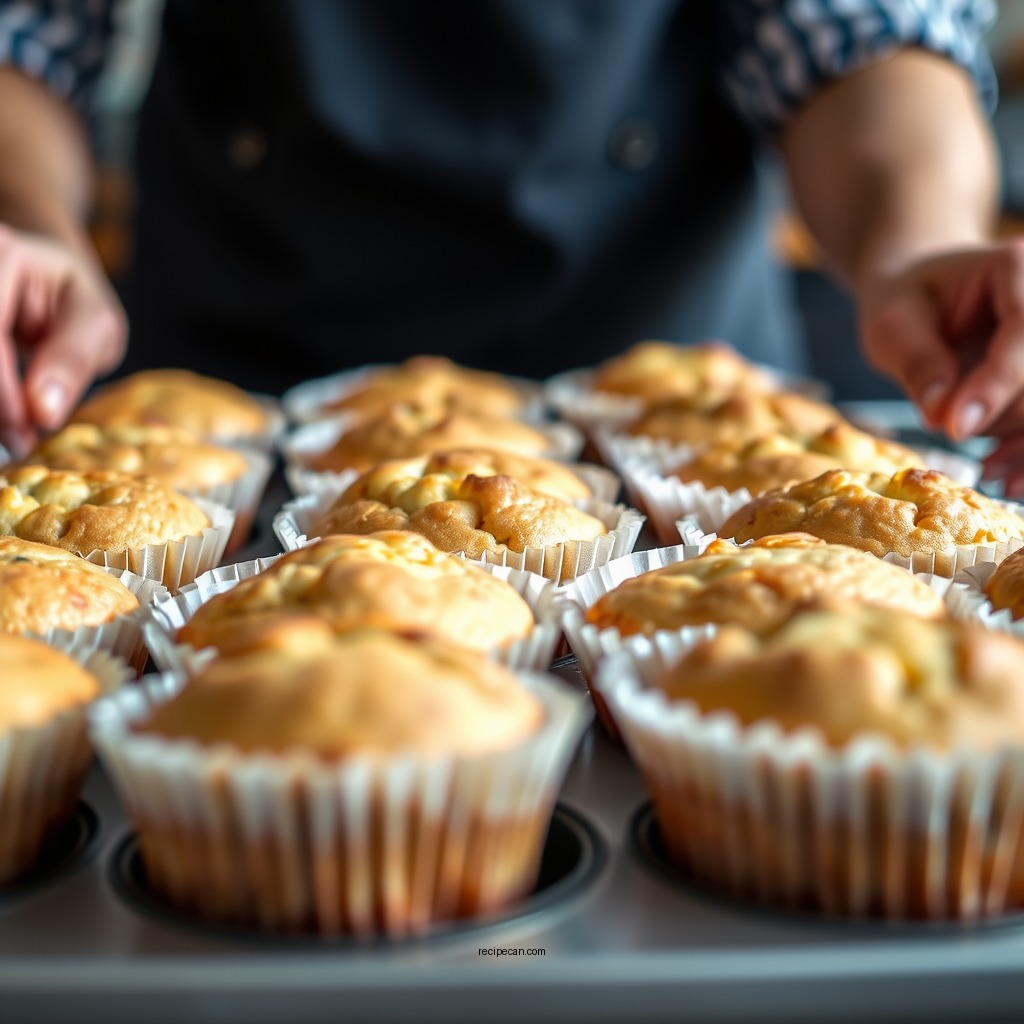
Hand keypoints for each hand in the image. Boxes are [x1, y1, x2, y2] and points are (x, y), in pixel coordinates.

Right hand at [0, 224, 125, 456]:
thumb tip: (43, 411)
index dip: (1, 392)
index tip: (22, 434)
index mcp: (2, 251)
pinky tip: (4, 421)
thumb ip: (72, 359)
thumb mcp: (94, 323)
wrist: (42, 281)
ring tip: (12, 435)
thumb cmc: (72, 299)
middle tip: (16, 443)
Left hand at [858, 240, 1023, 493]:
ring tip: (987, 471)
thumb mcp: (894, 326)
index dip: (996, 384)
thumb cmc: (904, 303)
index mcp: (1016, 266)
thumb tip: (942, 414)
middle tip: (957, 441)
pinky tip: (1009, 479)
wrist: (921, 298)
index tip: (956, 429)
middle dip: (1005, 415)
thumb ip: (920, 363)